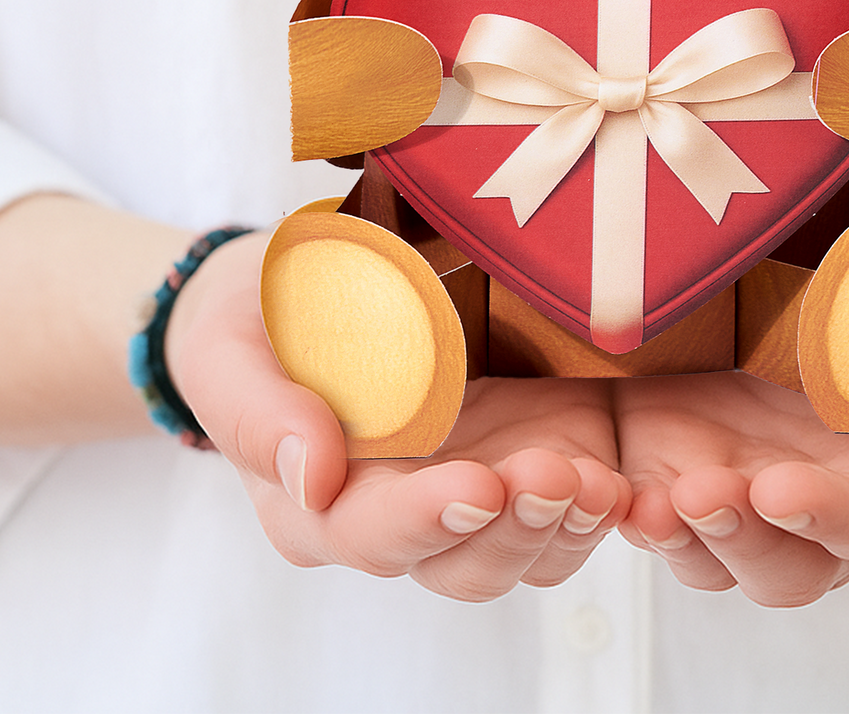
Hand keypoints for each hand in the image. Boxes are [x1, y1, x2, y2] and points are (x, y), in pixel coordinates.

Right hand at [165, 231, 629, 599]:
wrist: (300, 288)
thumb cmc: (254, 324)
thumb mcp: (230, 350)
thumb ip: (259, 412)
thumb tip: (310, 476)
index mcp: (318, 508)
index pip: (373, 535)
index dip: (428, 519)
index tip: (478, 486)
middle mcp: (396, 517)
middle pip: (460, 561)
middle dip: (515, 528)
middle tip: (557, 478)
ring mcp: (461, 489)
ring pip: (521, 548)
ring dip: (565, 523)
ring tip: (600, 483)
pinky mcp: (514, 455)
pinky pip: (561, 509)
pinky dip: (593, 502)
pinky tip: (619, 478)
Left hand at [612, 256, 848, 605]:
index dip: (834, 517)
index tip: (783, 488)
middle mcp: (845, 511)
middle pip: (794, 563)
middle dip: (745, 536)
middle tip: (700, 494)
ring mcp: (774, 488)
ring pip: (725, 551)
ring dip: (684, 534)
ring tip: (646, 500)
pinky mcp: (717, 455)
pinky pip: (676, 506)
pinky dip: (643, 503)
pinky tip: (613, 484)